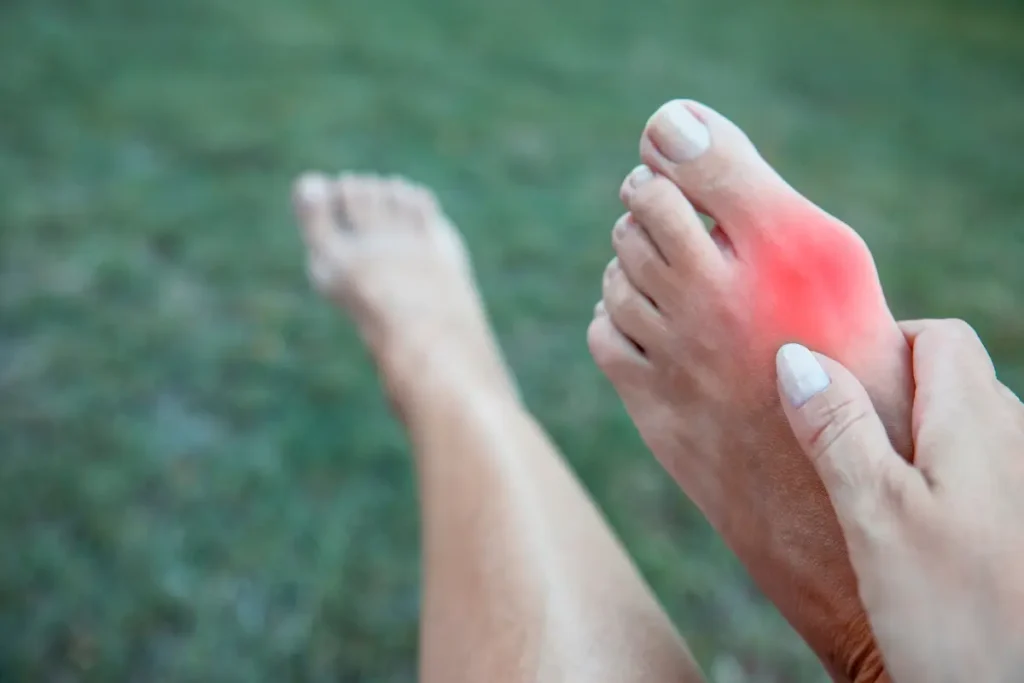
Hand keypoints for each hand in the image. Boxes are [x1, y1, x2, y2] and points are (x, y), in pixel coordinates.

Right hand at [775, 319, 1023, 682]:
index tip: (834, 380)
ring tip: (866, 486)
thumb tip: (796, 358)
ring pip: (968, 433)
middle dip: (893, 391)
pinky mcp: (1019, 534)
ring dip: (915, 440)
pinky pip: (980, 480)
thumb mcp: (877, 515)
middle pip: (955, 382)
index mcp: (980, 423)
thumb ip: (838, 431)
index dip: (884, 342)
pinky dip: (939, 482)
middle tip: (836, 436)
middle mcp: (1017, 444)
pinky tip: (910, 532)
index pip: (939, 338)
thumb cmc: (956, 613)